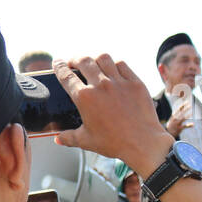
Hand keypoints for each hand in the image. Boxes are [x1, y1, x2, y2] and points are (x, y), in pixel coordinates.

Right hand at [53, 55, 173, 178]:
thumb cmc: (114, 143)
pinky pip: (122, 65)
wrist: (142, 142)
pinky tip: (112, 68)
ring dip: (95, 59)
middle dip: (75, 59)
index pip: (67, 76)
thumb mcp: (86, 141)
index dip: (59, 67)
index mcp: (85, 98)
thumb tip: (58, 138)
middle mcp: (101, 85)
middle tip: (74, 62)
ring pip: (103, 58)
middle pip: (84, 61)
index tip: (58, 63)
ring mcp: (119, 82)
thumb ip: (68, 137)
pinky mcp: (135, 82)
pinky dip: (114, 64)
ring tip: (93, 63)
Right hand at [165, 98, 191, 137]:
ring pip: (183, 118)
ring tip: (192, 113)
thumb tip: (181, 109)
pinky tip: (193, 124)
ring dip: (187, 115)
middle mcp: (175, 119)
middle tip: (190, 105)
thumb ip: (176, 115)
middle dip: (185, 108)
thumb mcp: (172, 120)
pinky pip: (185, 126)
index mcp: (173, 117)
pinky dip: (189, 125)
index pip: (178, 109)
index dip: (182, 105)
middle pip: (181, 113)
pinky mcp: (179, 128)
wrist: (167, 134)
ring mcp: (177, 124)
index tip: (187, 102)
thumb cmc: (171, 126)